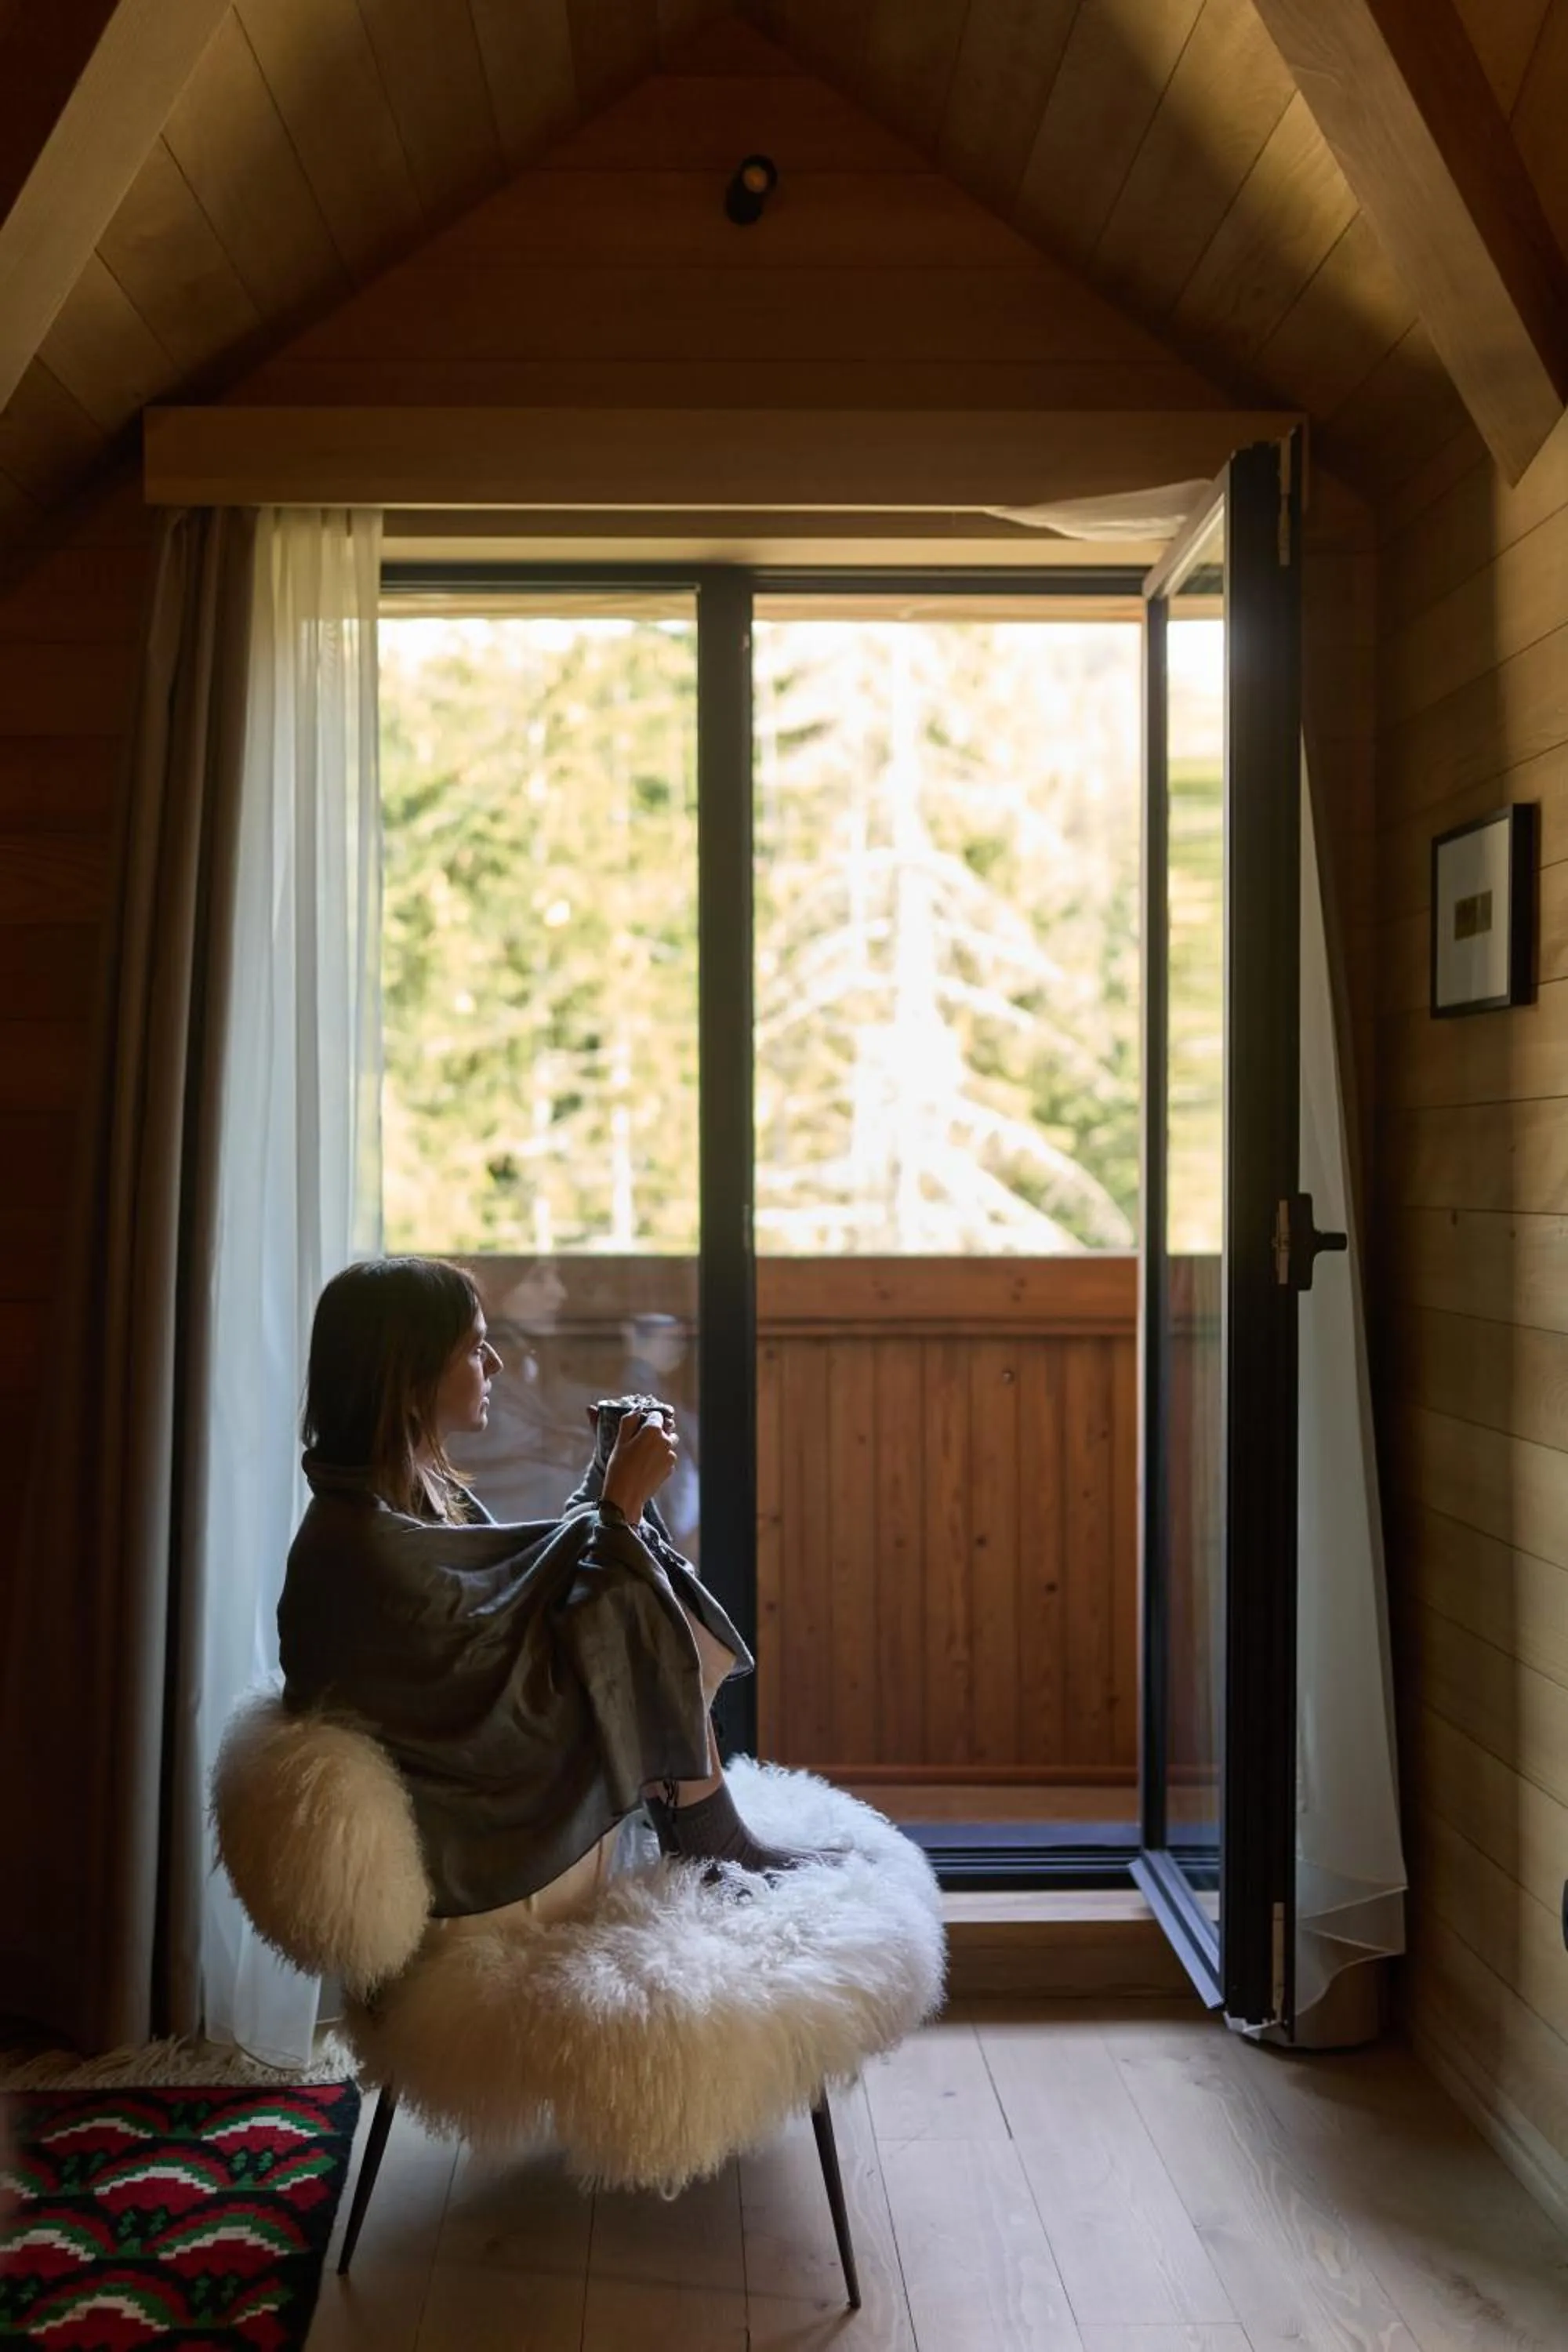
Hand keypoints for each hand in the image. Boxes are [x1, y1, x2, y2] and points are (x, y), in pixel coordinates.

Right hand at [600, 1406, 677, 1524]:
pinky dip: (659, 1458)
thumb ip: (629, 1421)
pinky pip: (666, 1457)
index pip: (656, 1415)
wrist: (626, 1496)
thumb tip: (636, 1410)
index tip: (638, 1425)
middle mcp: (666, 1441)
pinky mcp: (670, 1469)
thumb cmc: (619, 1467)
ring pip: (667, 1443)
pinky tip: (645, 1465)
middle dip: (655, 1431)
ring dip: (659, 1444)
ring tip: (642, 1453)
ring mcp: (670, 1456)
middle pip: (665, 1429)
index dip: (646, 1418)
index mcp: (653, 1431)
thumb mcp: (619, 1441)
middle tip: (639, 1440)